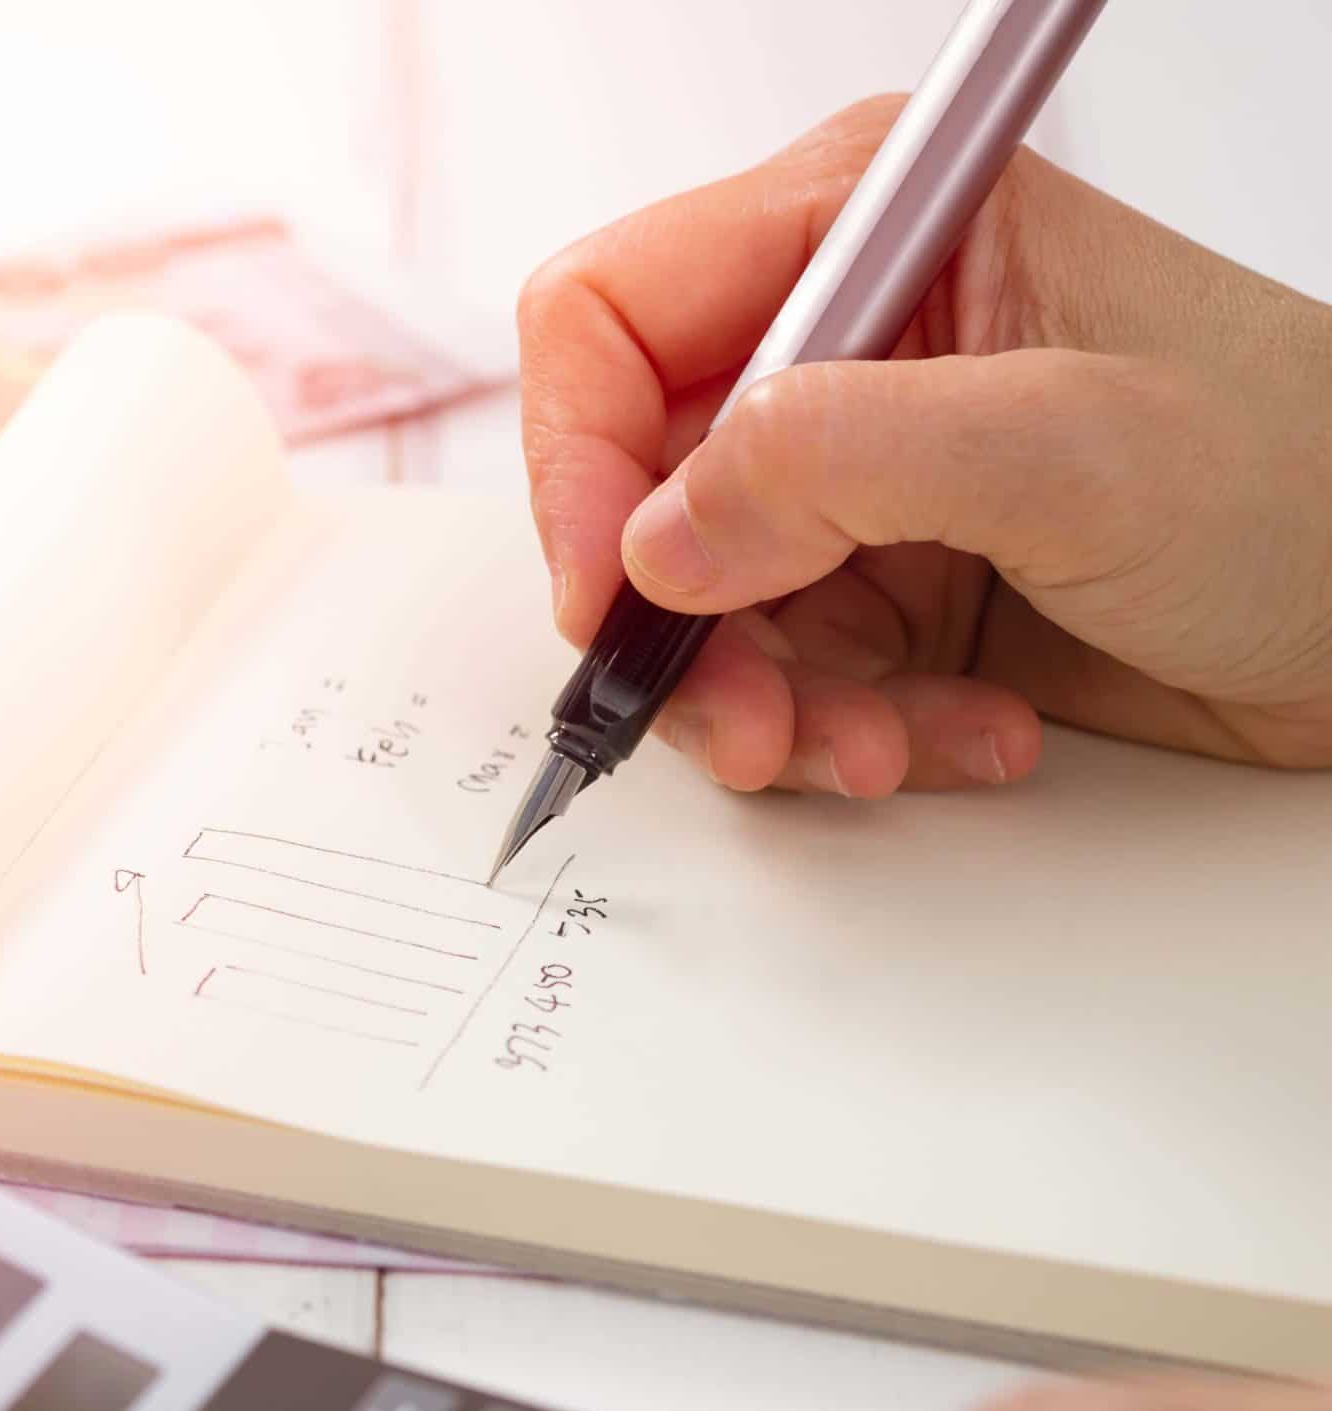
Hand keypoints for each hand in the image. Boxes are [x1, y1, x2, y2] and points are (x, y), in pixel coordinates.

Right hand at [518, 97, 1331, 794]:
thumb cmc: (1315, 481)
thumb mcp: (1073, 451)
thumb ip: (841, 464)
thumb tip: (656, 536)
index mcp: (871, 234)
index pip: (612, 317)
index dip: (578, 460)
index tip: (610, 593)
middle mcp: (844, 347)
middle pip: (636, 487)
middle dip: (686, 627)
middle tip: (748, 723)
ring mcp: (862, 476)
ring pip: (700, 608)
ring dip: (773, 705)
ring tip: (877, 750)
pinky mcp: (890, 583)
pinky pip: (786, 676)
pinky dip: (851, 733)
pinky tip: (961, 736)